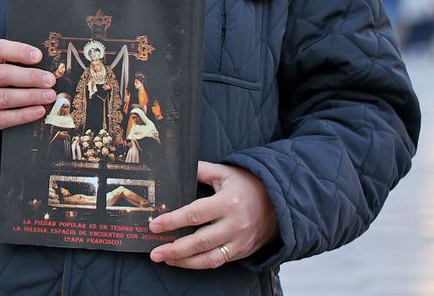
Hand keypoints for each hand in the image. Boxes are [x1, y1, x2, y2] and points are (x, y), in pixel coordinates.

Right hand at [0, 39, 56, 139]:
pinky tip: (39, 110)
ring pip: (5, 98)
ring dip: (31, 96)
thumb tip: (40, 62)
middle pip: (3, 75)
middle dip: (30, 77)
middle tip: (50, 79)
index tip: (38, 56)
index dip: (19, 51)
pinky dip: (24, 115)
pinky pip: (5, 118)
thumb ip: (5, 61)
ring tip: (49, 95)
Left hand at [148, 161, 276, 269]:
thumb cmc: (248, 185)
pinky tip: (183, 261)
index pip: (195, 213)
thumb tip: (177, 169)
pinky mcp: (242, 251)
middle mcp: (234, 224)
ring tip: (165, 259)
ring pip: (208, 258)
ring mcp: (239, 240)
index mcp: (227, 201)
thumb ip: (201, 170)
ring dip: (184, 262)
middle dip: (174, 248)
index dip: (173, 221)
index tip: (155, 225)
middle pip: (199, 241)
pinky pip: (218, 262)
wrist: (279, 201)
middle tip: (155, 252)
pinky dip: (198, 264)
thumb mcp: (225, 172)